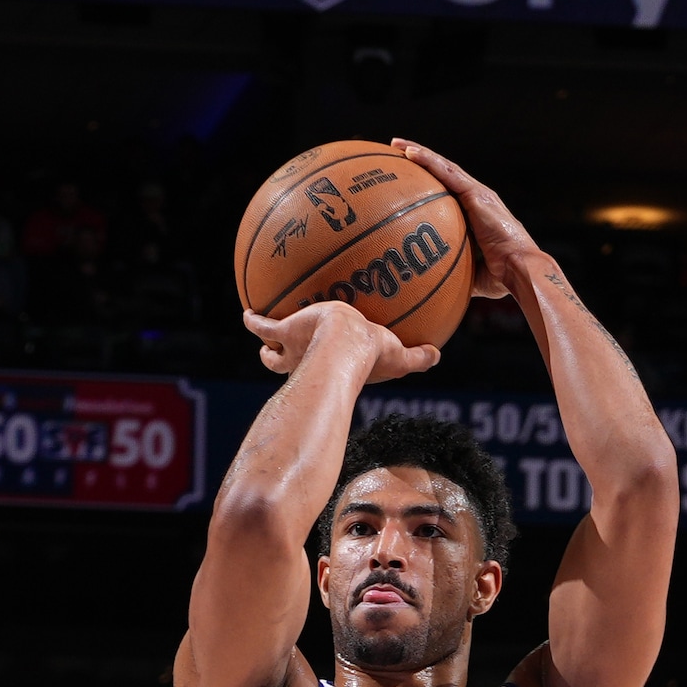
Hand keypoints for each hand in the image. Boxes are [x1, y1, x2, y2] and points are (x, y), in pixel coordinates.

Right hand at [240, 296, 436, 385]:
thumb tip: (439, 356)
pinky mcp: (285, 331)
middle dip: (280, 363)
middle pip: (287, 369)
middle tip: (274, 356)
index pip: (326, 373)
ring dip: (265, 348)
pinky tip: (247, 312)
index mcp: (332, 368)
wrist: (346, 344)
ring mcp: (293, 348)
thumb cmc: (372, 355)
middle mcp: (309, 364)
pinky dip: (253, 321)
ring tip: (260, 335)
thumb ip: (417, 357)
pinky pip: (261, 327)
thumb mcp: (398, 354)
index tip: (317, 372)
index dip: (322, 374)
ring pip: (271, 353)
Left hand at [385, 138, 547, 308]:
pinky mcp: (476, 194)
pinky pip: (447, 173)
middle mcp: (477, 197)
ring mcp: (477, 193)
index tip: (409, 175)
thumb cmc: (502, 277)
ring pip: (444, 166)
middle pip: (444, 172)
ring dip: (420, 153)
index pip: (449, 190)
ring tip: (397, 145)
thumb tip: (435, 282)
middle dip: (421, 159)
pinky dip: (428, 161)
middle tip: (397, 151)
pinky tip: (409, 153)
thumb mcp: (473, 273)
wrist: (520, 269)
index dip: (430, 179)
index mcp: (477, 212)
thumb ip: (455, 270)